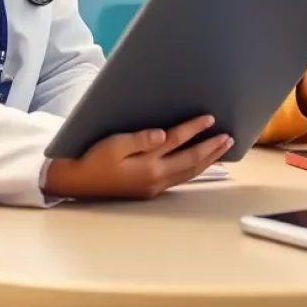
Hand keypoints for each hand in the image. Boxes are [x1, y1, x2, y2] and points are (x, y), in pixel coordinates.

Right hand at [44, 114, 231, 200]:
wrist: (77, 182)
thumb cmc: (93, 159)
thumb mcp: (113, 145)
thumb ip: (139, 140)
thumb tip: (163, 134)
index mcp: (147, 165)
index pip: (177, 142)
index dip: (194, 129)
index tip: (210, 118)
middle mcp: (155, 178)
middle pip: (191, 161)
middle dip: (212, 148)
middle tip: (229, 137)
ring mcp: (155, 185)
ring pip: (189, 172)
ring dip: (209, 159)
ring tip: (224, 147)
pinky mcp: (151, 188)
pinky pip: (182, 177)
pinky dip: (197, 168)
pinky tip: (203, 162)